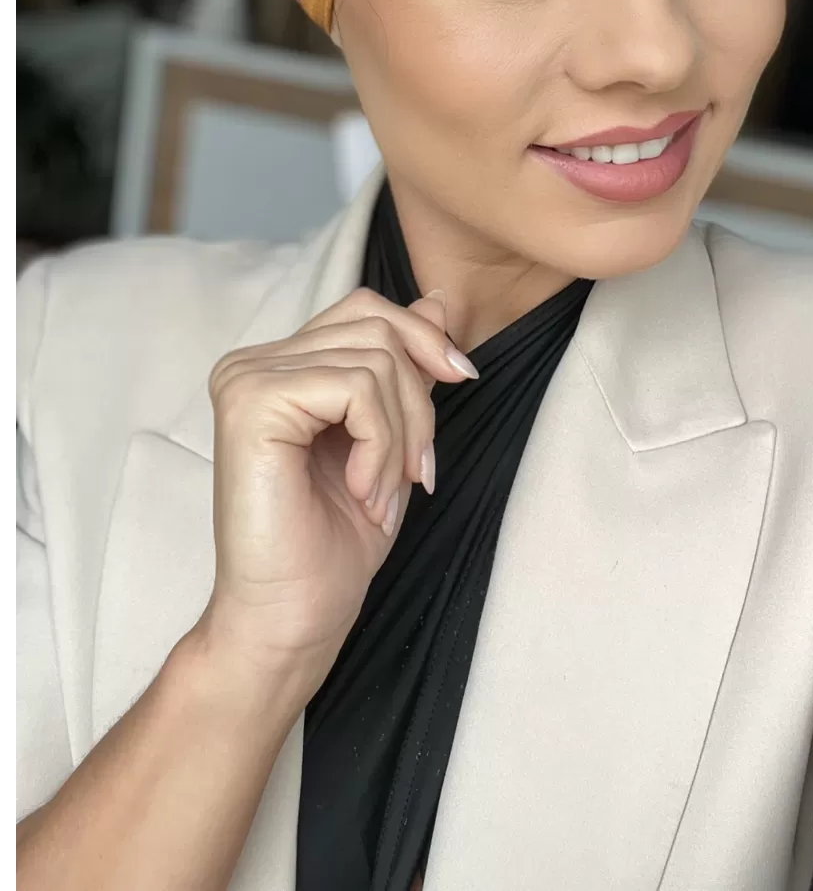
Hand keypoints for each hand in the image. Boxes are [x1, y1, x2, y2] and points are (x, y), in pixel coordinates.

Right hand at [193, 288, 476, 702]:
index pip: (366, 309)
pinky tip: (362, 490)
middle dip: (420, 398)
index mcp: (278, 366)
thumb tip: (439, 299)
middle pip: (375, 324)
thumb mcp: (390, 438)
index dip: (423, 340)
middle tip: (418, 470)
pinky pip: (356, 388)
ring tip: (383, 492)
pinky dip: (381, 445)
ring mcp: (246, 378)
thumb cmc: (334, 542)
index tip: (460, 385)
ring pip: (375, 359)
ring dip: (403, 435)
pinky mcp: (252, 402)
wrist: (290, 619)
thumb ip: (402, 367)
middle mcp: (252, 362)